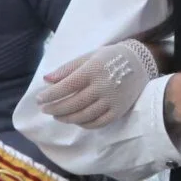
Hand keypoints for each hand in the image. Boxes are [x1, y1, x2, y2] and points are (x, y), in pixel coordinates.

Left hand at [36, 39, 157, 127]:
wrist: (141, 61)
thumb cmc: (110, 57)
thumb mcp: (89, 57)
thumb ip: (67, 69)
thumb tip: (46, 79)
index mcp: (92, 71)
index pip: (65, 87)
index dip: (50, 95)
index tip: (39, 99)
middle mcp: (101, 87)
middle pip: (72, 104)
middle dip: (55, 108)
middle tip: (44, 109)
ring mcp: (111, 101)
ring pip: (83, 115)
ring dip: (66, 118)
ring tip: (57, 115)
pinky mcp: (119, 111)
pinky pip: (98, 122)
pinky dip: (84, 124)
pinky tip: (76, 121)